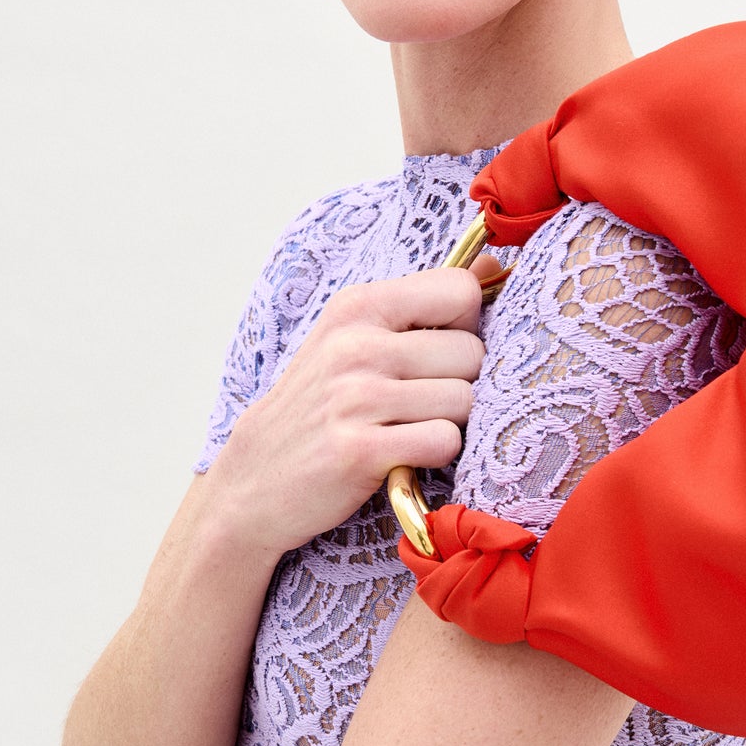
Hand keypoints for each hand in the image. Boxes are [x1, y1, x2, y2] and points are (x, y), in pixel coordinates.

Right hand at [206, 266, 490, 555]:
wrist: (254, 478)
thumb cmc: (317, 406)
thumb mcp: (353, 337)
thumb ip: (422, 302)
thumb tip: (491, 266)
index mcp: (357, 306)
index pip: (460, 291)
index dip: (464, 326)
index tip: (435, 352)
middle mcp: (355, 345)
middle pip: (472, 353)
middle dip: (458, 383)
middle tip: (416, 403)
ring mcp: (356, 397)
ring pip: (464, 401)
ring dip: (446, 423)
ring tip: (405, 429)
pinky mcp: (360, 451)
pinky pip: (444, 441)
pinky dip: (434, 455)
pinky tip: (402, 455)